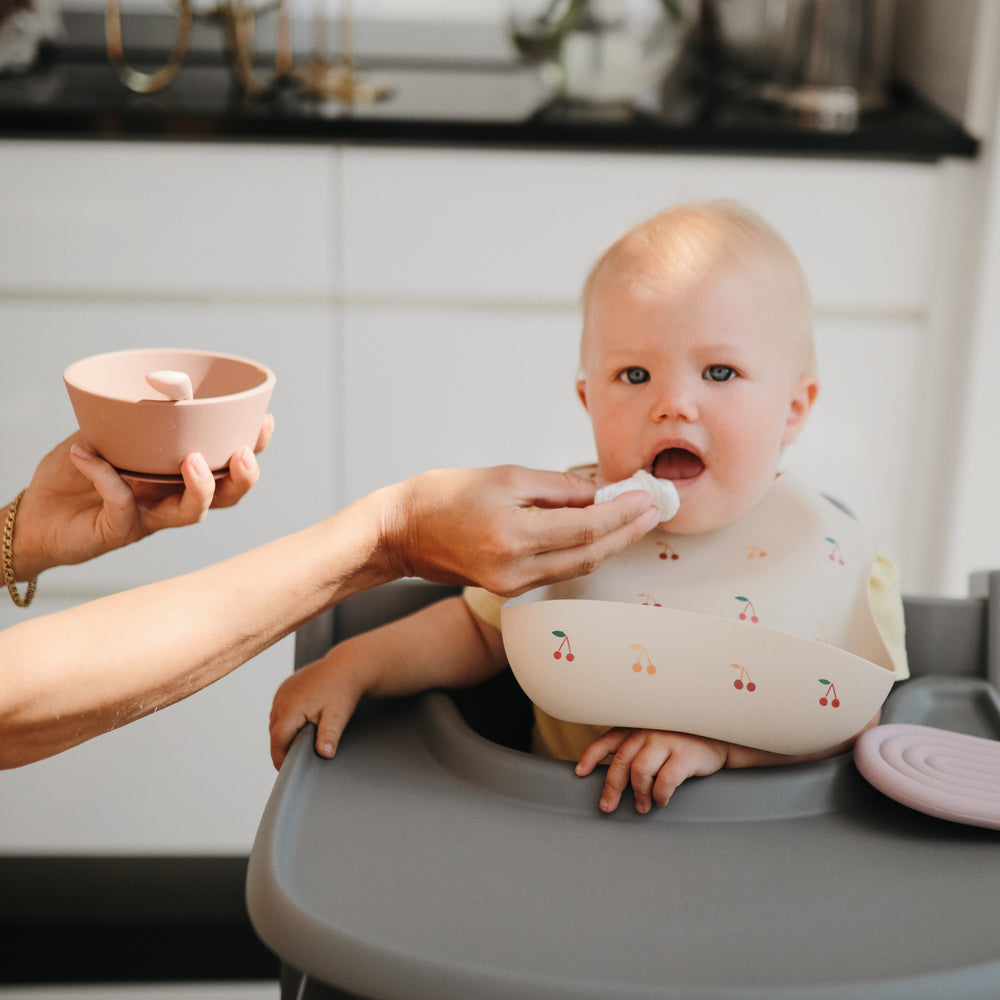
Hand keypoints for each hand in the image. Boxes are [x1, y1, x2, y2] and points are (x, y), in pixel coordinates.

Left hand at [11, 417, 272, 580]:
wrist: (34, 515)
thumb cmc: (72, 476)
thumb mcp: (102, 435)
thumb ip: (126, 418)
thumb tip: (157, 386)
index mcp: (177, 475)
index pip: (228, 465)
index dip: (252, 447)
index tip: (263, 423)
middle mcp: (172, 499)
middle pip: (226, 497)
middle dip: (243, 477)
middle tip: (241, 455)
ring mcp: (149, 518)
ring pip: (192, 512)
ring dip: (201, 488)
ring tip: (192, 461)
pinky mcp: (118, 532)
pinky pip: (123, 503)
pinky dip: (106, 477)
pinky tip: (86, 454)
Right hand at [269, 647, 364, 769]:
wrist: (347, 665)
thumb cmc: (343, 690)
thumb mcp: (338, 716)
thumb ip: (329, 736)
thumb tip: (324, 754)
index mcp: (290, 708)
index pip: (277, 742)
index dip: (280, 759)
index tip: (286, 770)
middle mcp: (282, 698)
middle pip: (274, 733)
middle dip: (282, 747)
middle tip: (294, 760)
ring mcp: (282, 691)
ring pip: (275, 721)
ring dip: (282, 733)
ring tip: (296, 744)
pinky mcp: (286, 686)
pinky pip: (279, 708)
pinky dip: (285, 719)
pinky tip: (298, 725)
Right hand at [381, 465, 660, 596]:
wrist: (402, 532)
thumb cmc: (443, 496)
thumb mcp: (505, 476)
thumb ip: (557, 487)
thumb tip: (598, 491)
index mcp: (512, 536)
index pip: (585, 527)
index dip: (621, 513)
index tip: (645, 497)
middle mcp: (515, 569)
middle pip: (589, 554)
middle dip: (626, 532)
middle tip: (653, 510)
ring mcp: (512, 584)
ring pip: (577, 566)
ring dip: (610, 544)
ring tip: (635, 519)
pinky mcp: (509, 588)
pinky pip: (558, 570)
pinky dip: (583, 551)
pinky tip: (599, 532)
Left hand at [575, 727, 729, 813]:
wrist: (720, 737)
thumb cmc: (683, 740)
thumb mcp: (656, 737)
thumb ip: (636, 748)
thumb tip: (614, 776)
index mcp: (637, 727)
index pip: (608, 740)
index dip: (591, 756)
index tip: (580, 772)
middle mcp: (648, 731)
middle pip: (621, 762)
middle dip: (611, 788)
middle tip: (608, 807)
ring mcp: (665, 741)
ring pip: (639, 772)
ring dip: (639, 794)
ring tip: (643, 806)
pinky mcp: (684, 755)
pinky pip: (664, 781)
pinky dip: (659, 795)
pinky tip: (661, 801)